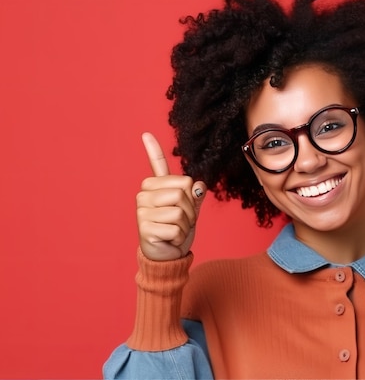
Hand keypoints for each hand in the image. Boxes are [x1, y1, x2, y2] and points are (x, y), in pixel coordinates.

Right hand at [136, 132, 206, 260]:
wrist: (167, 255)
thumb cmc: (178, 228)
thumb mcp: (191, 209)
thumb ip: (195, 195)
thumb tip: (199, 185)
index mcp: (155, 186)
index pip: (159, 165)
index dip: (153, 149)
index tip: (145, 133)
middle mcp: (144, 194)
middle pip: (182, 190)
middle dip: (190, 208)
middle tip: (181, 220)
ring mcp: (142, 211)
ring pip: (180, 209)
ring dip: (185, 224)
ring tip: (175, 229)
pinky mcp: (144, 227)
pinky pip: (175, 227)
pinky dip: (179, 236)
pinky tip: (170, 239)